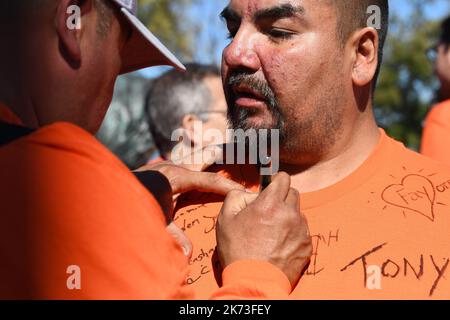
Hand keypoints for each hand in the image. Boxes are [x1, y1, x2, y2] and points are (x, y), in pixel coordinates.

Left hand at [135, 145, 243, 257]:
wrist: (109, 188)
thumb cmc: (134, 202)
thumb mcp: (156, 221)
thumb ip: (173, 235)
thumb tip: (188, 254)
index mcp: (177, 177)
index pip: (209, 180)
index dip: (227, 185)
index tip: (242, 190)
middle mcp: (174, 167)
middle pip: (204, 163)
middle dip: (221, 165)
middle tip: (239, 163)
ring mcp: (166, 165)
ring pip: (194, 162)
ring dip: (207, 165)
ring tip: (221, 164)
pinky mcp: (161, 169)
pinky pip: (184, 167)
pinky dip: (194, 169)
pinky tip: (197, 173)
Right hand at [216, 172, 311, 287]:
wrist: (254, 281)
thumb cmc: (238, 250)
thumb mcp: (225, 218)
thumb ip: (236, 196)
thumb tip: (249, 192)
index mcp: (270, 203)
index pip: (283, 178)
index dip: (275, 181)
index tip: (270, 188)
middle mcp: (289, 213)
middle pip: (293, 193)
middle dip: (282, 198)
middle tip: (269, 211)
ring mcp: (301, 230)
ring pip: (298, 213)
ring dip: (288, 216)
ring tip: (273, 232)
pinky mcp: (307, 245)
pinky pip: (302, 231)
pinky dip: (293, 233)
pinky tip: (279, 244)